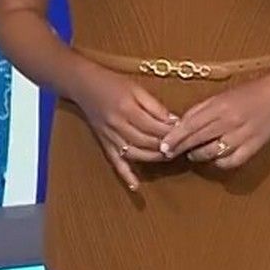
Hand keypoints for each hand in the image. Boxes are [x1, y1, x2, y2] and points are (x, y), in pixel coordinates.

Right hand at [69, 70, 177, 192]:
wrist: (83, 84)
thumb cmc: (112, 83)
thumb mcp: (136, 88)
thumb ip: (155, 106)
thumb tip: (174, 121)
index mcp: (127, 109)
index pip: (155, 127)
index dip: (172, 132)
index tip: (185, 132)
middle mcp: (118, 125)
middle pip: (147, 142)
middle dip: (166, 146)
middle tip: (181, 147)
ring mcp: (109, 136)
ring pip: (135, 153)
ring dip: (153, 158)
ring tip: (167, 157)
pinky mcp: (104, 143)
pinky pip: (115, 161)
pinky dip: (125, 175)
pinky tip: (135, 186)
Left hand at [160, 79, 269, 170]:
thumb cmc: (245, 94)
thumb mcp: (219, 96)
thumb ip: (200, 110)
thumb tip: (179, 124)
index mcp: (220, 106)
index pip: (191, 125)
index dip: (175, 137)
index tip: (164, 146)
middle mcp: (230, 121)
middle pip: (199, 140)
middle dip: (181, 148)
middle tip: (170, 153)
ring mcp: (243, 136)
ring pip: (213, 153)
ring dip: (198, 156)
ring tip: (192, 154)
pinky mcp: (254, 147)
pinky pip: (232, 161)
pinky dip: (220, 163)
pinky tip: (214, 159)